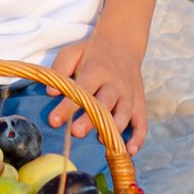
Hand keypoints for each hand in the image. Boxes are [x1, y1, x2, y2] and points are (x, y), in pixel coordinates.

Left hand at [46, 32, 147, 151]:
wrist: (123, 42)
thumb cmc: (91, 52)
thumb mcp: (73, 52)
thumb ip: (61, 68)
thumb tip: (51, 92)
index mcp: (97, 69)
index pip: (82, 90)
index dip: (67, 106)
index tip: (53, 121)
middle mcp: (115, 83)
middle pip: (104, 103)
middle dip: (91, 120)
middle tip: (76, 133)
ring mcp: (129, 94)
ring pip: (124, 113)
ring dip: (114, 128)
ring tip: (101, 141)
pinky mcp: (140, 103)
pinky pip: (142, 122)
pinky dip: (139, 137)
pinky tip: (130, 150)